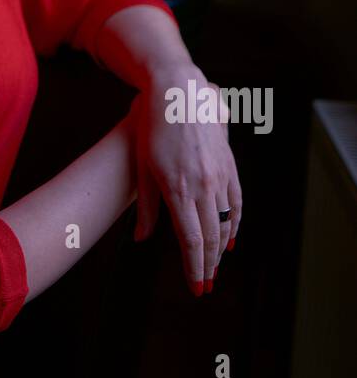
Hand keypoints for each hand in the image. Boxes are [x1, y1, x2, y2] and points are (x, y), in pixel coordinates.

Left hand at [128, 64, 242, 294]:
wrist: (178, 91)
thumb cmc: (151, 126)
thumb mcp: (141, 165)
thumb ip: (145, 206)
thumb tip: (140, 239)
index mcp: (178, 188)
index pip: (191, 240)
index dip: (194, 267)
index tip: (196, 287)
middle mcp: (203, 185)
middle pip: (211, 237)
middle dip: (208, 265)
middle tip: (205, 285)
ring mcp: (219, 174)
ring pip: (226, 222)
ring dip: (221, 249)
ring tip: (214, 267)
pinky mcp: (228, 164)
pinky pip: (237, 201)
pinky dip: (235, 223)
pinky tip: (231, 238)